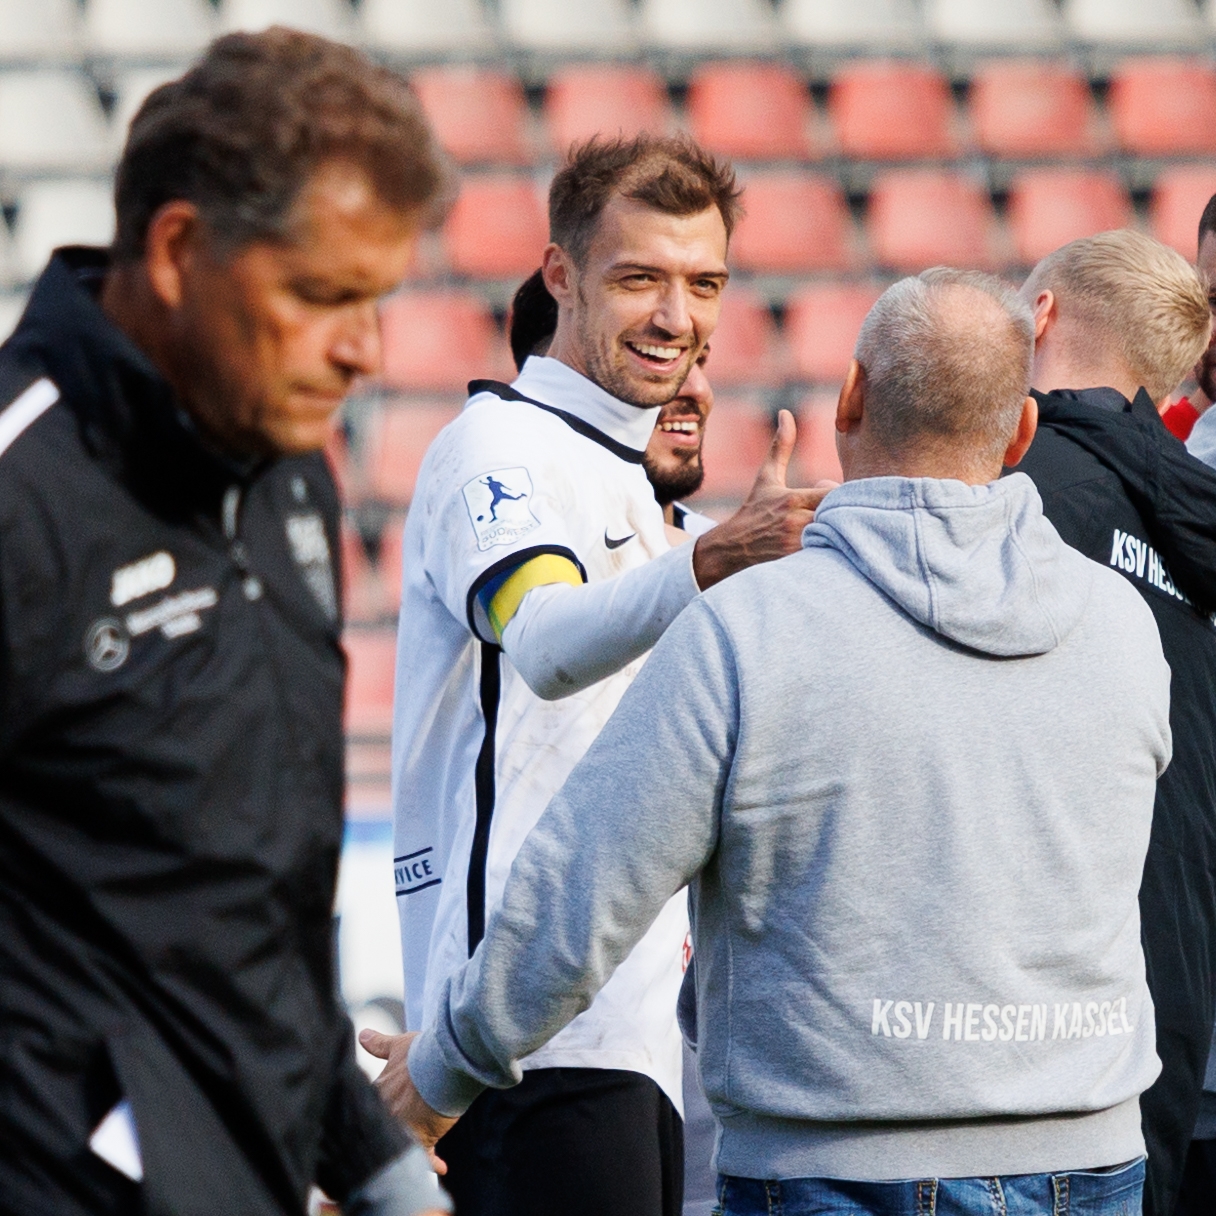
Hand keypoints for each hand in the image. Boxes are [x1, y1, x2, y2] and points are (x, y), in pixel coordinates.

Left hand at [359, 1029, 457, 1174]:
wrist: (443, 1063)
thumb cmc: (421, 1052)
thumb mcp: (398, 1046)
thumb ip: (379, 1045)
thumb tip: (363, 1035)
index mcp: (376, 1094)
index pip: (370, 1110)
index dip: (378, 1114)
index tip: (387, 1115)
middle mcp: (385, 1115)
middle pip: (385, 1132)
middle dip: (392, 1136)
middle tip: (406, 1136)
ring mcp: (402, 1129)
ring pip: (402, 1146)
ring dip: (411, 1149)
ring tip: (420, 1153)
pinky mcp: (422, 1139)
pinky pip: (425, 1157)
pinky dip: (432, 1161)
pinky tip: (441, 1165)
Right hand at [692, 409, 837, 589]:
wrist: (730, 549)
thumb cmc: (753, 512)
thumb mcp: (766, 479)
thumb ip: (780, 446)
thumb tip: (786, 413)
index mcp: (793, 499)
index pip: (836, 494)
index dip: (845, 496)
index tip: (841, 498)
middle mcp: (796, 522)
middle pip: (839, 516)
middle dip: (847, 515)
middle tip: (847, 516)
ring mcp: (797, 545)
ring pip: (834, 537)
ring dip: (841, 535)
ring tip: (841, 534)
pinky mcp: (796, 563)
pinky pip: (825, 557)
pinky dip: (832, 553)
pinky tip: (830, 551)